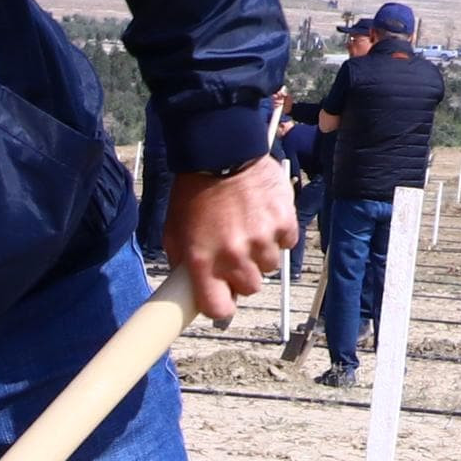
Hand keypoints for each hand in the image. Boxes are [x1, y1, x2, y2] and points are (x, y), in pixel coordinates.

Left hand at [163, 157, 299, 322]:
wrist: (221, 152)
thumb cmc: (194, 192)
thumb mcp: (174, 231)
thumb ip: (183, 263)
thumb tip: (191, 289)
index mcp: (203, 261)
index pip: (218, 309)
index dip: (221, 306)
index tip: (222, 298)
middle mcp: (234, 255)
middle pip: (250, 288)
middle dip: (242, 274)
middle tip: (234, 252)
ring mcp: (262, 239)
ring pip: (270, 266)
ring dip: (261, 252)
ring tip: (248, 227)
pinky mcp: (284, 221)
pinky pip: (286, 242)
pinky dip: (278, 233)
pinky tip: (263, 216)